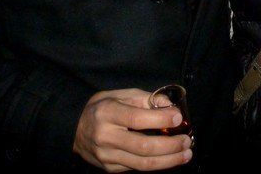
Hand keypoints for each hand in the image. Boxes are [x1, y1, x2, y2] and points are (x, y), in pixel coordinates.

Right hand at [73, 88, 192, 171]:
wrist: (73, 128)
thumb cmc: (101, 107)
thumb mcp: (119, 94)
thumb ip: (145, 99)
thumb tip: (170, 106)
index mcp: (107, 113)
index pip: (137, 119)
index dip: (160, 119)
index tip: (178, 116)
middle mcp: (106, 137)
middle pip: (143, 147)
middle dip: (170, 146)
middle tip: (187, 141)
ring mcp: (106, 156)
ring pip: (143, 164)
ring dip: (169, 160)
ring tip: (185, 154)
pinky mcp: (109, 168)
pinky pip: (137, 168)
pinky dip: (156, 164)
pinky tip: (169, 158)